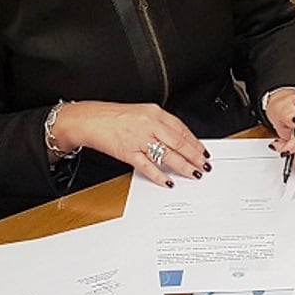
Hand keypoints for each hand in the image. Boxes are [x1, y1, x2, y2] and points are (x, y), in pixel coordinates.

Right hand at [51, 101, 209, 186]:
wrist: (91, 119)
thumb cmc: (115, 117)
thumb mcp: (143, 112)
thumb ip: (161, 123)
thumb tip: (179, 138)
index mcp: (155, 113)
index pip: (182, 129)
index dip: (195, 142)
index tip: (203, 151)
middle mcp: (149, 125)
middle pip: (178, 142)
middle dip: (194, 156)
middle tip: (204, 165)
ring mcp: (139, 139)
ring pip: (167, 155)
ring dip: (183, 166)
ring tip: (193, 173)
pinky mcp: (128, 152)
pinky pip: (147, 166)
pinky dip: (159, 175)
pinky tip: (168, 181)